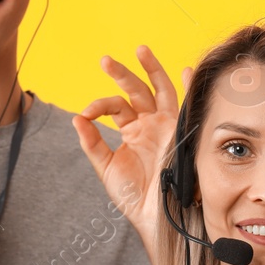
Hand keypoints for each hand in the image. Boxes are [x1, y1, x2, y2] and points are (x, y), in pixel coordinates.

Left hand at [75, 47, 188, 249]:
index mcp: (132, 130)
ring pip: (159, 89)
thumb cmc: (133, 196)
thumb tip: (76, 119)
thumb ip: (92, 143)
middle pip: (136, 90)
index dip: (99, 105)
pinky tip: (187, 71)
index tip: (87, 114)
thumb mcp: (107, 168)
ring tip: (140, 49)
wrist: (156, 215)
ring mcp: (166, 125)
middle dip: (122, 73)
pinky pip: (185, 105)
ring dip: (150, 68)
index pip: (115, 106)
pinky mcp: (180, 131)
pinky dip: (188, 88)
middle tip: (105, 60)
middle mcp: (149, 123)